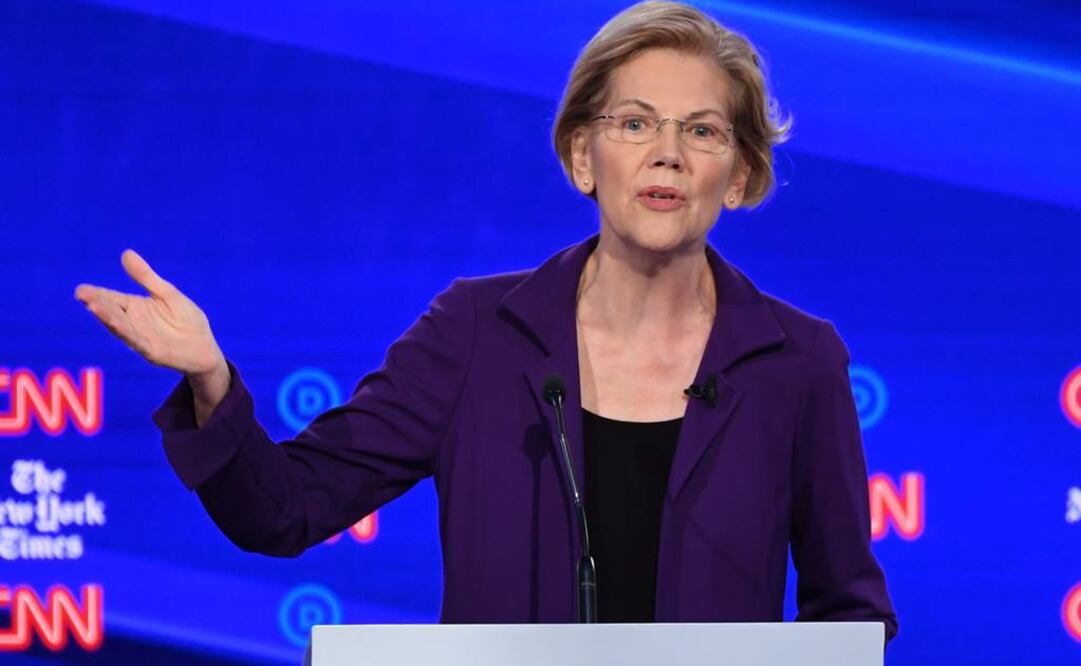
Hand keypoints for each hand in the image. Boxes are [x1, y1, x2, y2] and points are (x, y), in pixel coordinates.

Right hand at [75, 250, 226, 380]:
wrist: (206, 348)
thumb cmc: (187, 321)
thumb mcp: (167, 294)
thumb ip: (146, 277)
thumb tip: (125, 253)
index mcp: (136, 308)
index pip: (112, 299)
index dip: (97, 295)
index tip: (80, 289)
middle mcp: (134, 323)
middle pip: (112, 313)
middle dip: (98, 304)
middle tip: (82, 294)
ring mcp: (142, 339)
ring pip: (121, 327)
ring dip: (108, 318)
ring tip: (93, 306)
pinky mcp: (153, 352)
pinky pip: (138, 341)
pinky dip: (127, 333)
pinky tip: (117, 325)